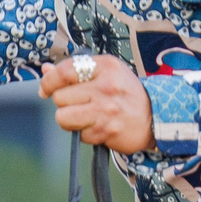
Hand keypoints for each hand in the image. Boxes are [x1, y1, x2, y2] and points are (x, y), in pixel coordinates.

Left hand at [39, 56, 154, 153]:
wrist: (155, 118)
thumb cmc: (126, 94)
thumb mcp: (106, 73)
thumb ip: (76, 71)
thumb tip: (45, 70)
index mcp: (105, 67)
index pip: (65, 71)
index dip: (49, 81)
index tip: (45, 89)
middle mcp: (106, 87)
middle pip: (60, 97)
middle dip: (64, 103)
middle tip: (78, 104)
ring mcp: (106, 110)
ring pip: (63, 117)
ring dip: (69, 120)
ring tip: (83, 117)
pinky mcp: (106, 131)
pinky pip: (78, 134)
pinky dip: (85, 133)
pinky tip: (98, 127)